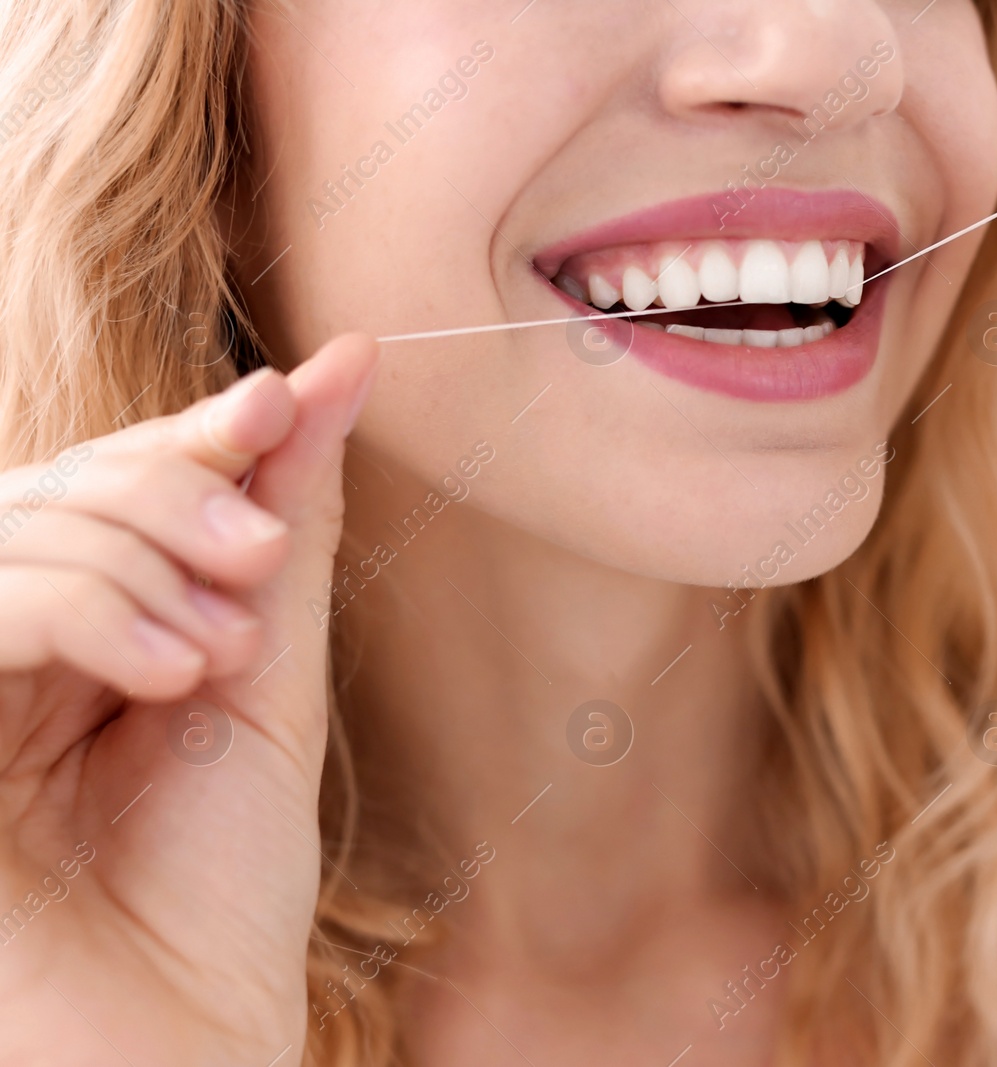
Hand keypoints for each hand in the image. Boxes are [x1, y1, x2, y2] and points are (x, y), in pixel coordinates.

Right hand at [0, 335, 376, 1065]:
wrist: (177, 1043)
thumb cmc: (218, 890)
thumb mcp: (270, 683)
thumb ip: (285, 529)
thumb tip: (341, 369)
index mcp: (80, 637)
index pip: (110, 483)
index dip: (189, 433)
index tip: (284, 397)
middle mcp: (4, 652)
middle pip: (55, 487)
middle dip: (167, 487)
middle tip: (257, 556)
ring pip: (12, 528)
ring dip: (133, 557)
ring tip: (222, 646)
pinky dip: (80, 606)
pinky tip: (170, 669)